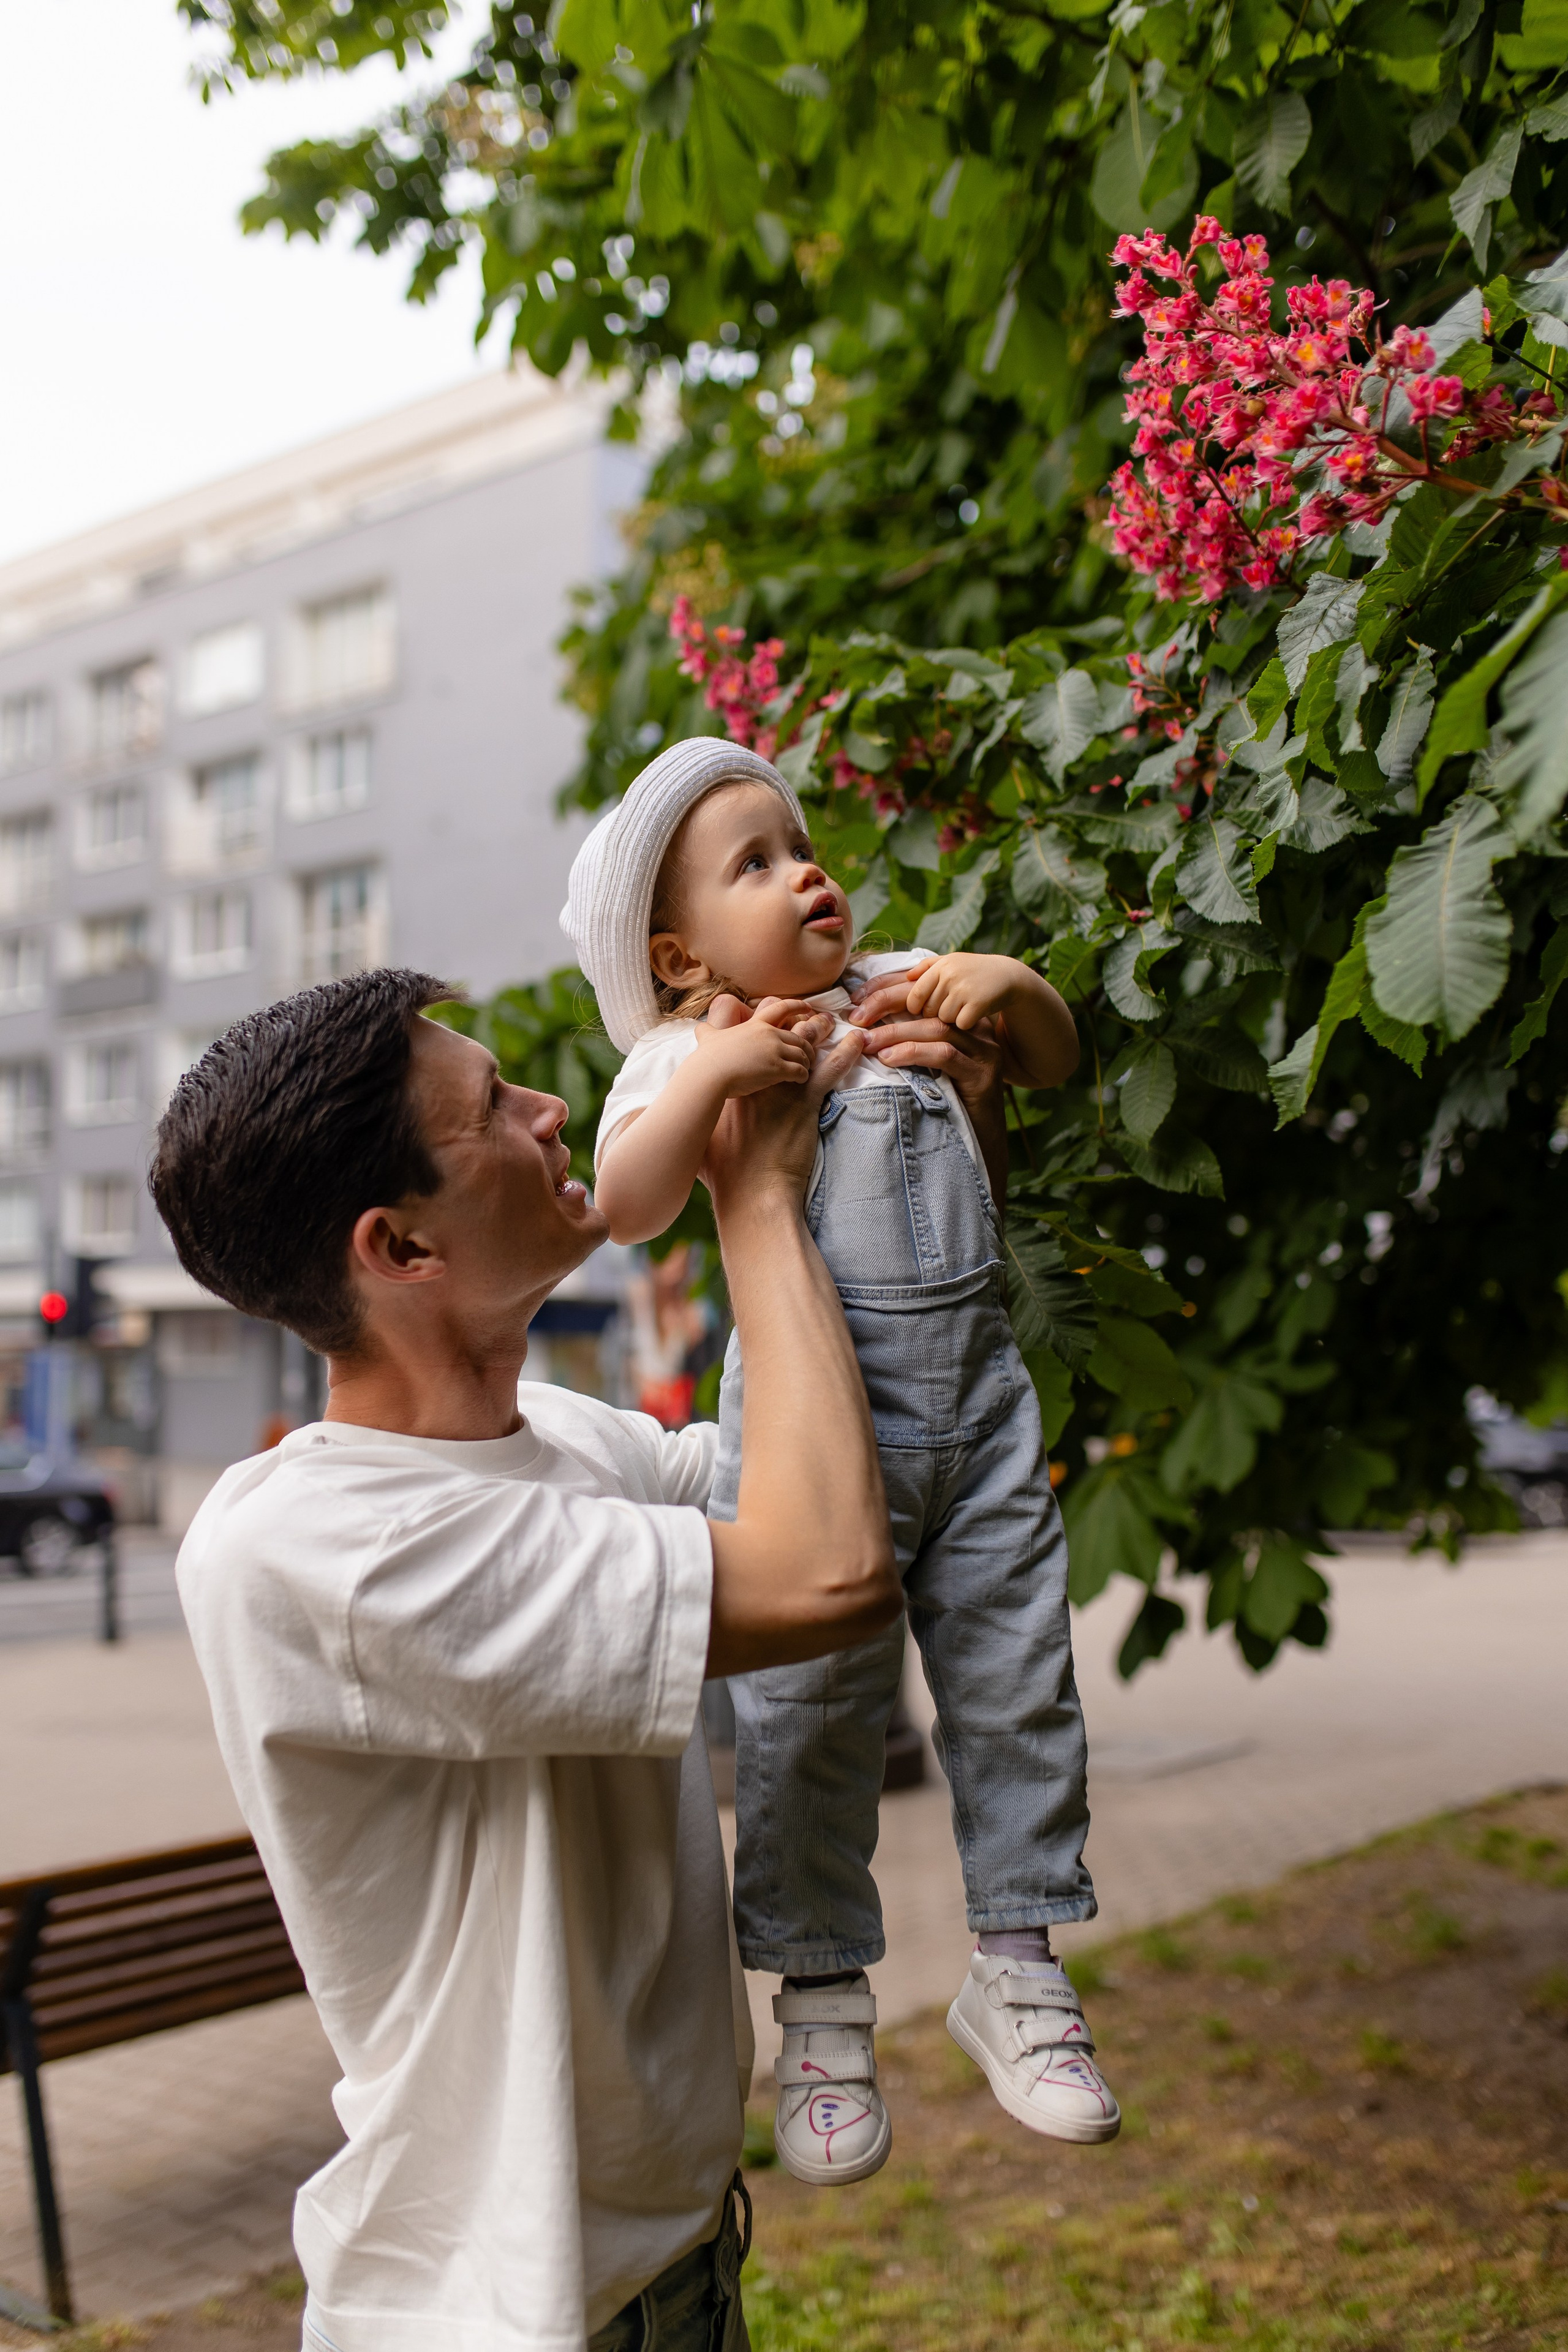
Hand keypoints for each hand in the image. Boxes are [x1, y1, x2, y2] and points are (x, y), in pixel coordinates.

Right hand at [696, 994, 831, 1098]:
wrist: (710, 1074)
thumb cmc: (708, 1058)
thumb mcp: (707, 1037)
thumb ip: (707, 1030)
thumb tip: (699, 1028)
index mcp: (756, 1025)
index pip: (781, 1009)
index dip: (797, 1006)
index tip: (809, 1007)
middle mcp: (769, 1035)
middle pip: (798, 1037)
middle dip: (806, 1047)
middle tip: (808, 1055)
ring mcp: (774, 1051)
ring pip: (802, 1054)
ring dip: (806, 1062)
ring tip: (804, 1070)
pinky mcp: (778, 1068)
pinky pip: (799, 1070)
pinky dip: (802, 1075)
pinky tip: (800, 1079)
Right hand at [703, 1022, 863, 1212]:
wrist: (751, 1189)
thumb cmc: (723, 1172)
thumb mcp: (700, 1140)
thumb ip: (694, 1126)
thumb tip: (672, 1126)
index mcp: (728, 1081)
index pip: (740, 1037)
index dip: (754, 1019)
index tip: (764, 1010)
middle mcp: (754, 1076)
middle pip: (773, 1034)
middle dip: (788, 1019)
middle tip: (802, 1010)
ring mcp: (780, 1086)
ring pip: (801, 1045)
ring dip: (816, 1029)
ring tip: (827, 1019)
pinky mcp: (804, 1101)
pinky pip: (829, 1070)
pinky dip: (845, 1053)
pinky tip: (856, 1040)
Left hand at [848, 977, 1008, 1200]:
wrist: (982, 1140)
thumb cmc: (947, 1098)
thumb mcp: (926, 1061)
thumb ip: (907, 1036)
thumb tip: (864, 1021)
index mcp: (962, 1017)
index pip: (923, 990)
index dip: (887, 988)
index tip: (856, 997)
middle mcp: (977, 1027)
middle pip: (929, 1004)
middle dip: (887, 1006)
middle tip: (856, 1020)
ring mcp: (985, 1050)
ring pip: (936, 1028)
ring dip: (895, 1033)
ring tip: (868, 1043)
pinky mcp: (984, 1074)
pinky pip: (945, 1055)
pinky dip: (914, 1053)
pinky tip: (890, 1059)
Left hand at [903, 953, 1020, 1031]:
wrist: (1008, 975)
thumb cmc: (974, 970)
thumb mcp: (952, 961)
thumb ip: (927, 967)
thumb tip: (906, 977)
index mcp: (941, 966)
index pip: (915, 995)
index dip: (915, 1007)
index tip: (921, 1011)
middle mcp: (951, 976)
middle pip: (929, 1010)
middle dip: (937, 1014)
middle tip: (951, 1008)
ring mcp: (964, 990)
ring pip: (944, 1019)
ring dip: (953, 1019)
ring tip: (964, 1007)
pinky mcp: (977, 1004)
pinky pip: (961, 1024)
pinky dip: (967, 1023)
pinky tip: (974, 1014)